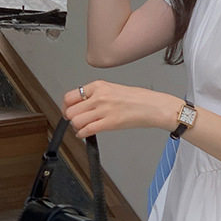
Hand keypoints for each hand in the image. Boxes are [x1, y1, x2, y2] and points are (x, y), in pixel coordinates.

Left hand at [63, 80, 178, 138]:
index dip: (67, 106)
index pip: (71, 96)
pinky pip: (87, 130)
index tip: (69, 110)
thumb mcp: (114, 89)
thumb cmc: (139, 98)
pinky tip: (85, 134)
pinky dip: (82, 134)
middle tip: (75, 121)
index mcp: (99, 86)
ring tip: (82, 128)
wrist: (153, 106)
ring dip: (77, 127)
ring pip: (76, 121)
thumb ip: (97, 95)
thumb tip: (82, 104)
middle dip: (71, 118)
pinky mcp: (110, 123)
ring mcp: (104, 110)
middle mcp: (99, 96)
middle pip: (71, 110)